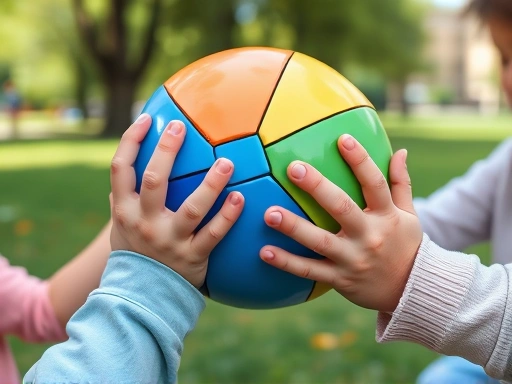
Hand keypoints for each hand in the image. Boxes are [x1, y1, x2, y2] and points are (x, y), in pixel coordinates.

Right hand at [109, 114, 243, 287]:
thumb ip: (125, 196)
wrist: (140, 294)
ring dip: (211, 184)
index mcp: (124, 211)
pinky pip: (214, 234)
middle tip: (182, 127)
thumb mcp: (120, 224)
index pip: (120, 169)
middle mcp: (144, 223)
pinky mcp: (192, 257)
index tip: (146, 119)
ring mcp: (169, 241)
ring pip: (192, 208)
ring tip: (227, 162)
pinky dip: (228, 215)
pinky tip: (240, 197)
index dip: (131, 141)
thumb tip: (132, 163)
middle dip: (167, 151)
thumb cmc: (135, 249)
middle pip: (154, 180)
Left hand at [260, 134, 421, 311]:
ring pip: (320, 242)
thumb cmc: (405, 246)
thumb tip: (400, 150)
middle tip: (293, 168)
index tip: (342, 139)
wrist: (412, 291)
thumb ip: (401, 183)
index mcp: (387, 216)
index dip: (360, 160)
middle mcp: (369, 236)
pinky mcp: (340, 279)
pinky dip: (287, 263)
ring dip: (293, 227)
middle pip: (342, 208)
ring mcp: (353, 259)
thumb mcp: (410, 215)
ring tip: (268, 213)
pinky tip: (264, 252)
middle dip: (317, 187)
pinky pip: (310, 271)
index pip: (375, 183)